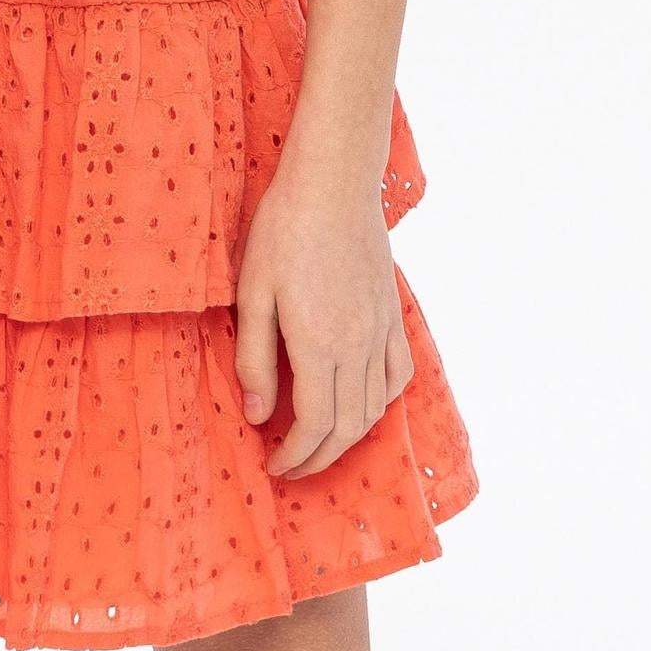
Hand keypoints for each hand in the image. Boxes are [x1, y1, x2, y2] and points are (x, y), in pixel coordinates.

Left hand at [233, 154, 414, 478]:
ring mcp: (381, 331)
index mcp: (319, 345)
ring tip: (319, 444)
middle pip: (348, 427)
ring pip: (375, 407)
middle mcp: (358, 346)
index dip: (295, 456)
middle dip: (320, 459)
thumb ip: (254, 360)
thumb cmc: (283, 231)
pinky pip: (398, 374)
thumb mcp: (251, 294)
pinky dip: (381, 402)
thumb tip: (258, 415)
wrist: (333, 183)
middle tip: (291, 467)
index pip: (314, 426)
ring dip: (349, 437)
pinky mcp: (393, 315)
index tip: (273, 466)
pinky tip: (360, 405)